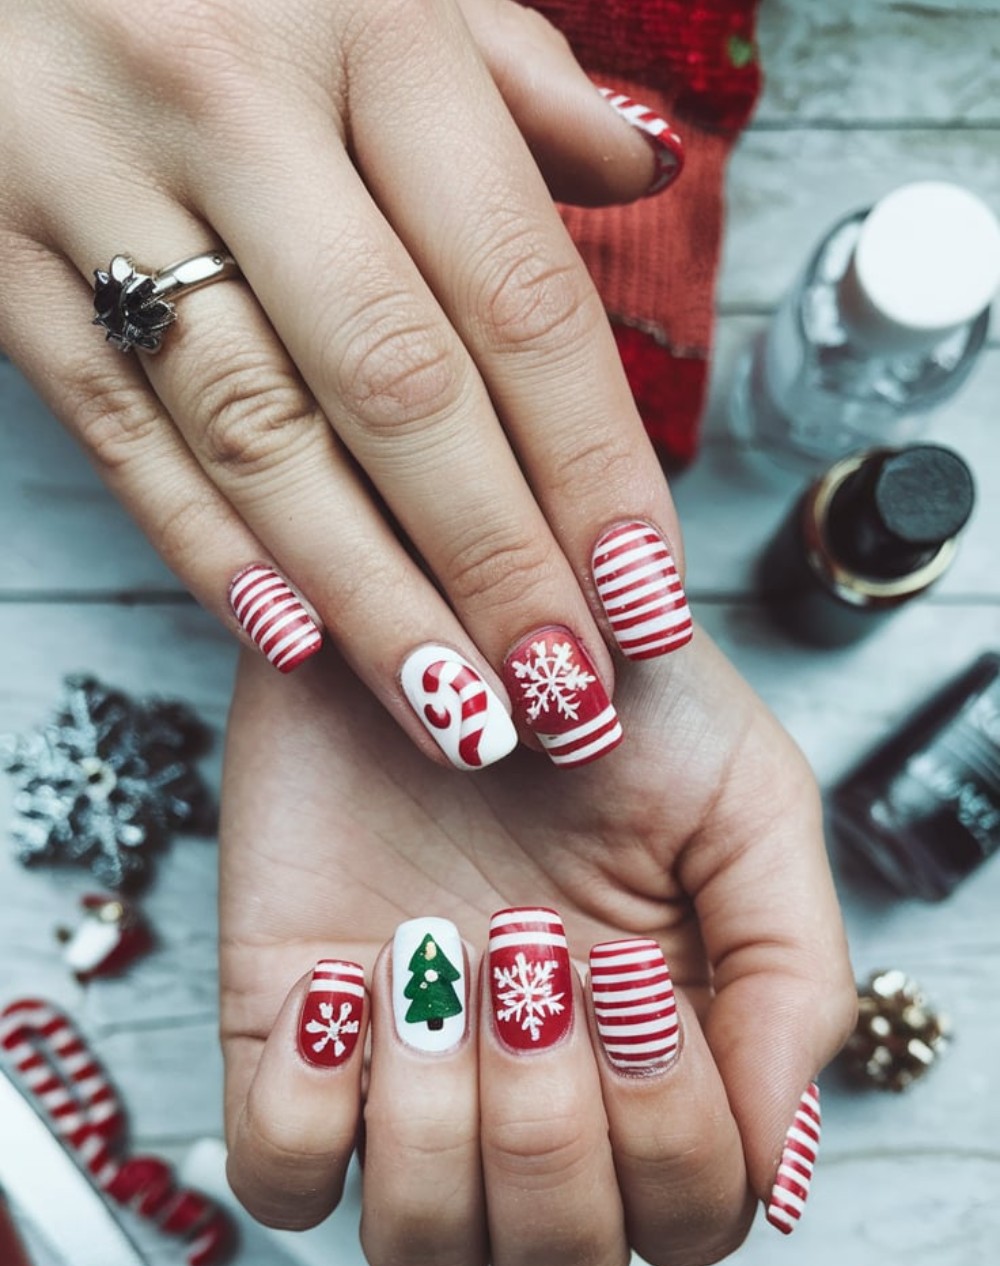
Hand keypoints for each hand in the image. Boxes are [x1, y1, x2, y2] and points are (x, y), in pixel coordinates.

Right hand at [0, 0, 687, 767]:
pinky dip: (209, 548)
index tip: (646, 600)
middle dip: (498, 566)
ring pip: (261, 432)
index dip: (594, 468)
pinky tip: (298, 642)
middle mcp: (238, 98)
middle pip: (400, 386)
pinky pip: (118, 430)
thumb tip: (644, 175)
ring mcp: (96, 175)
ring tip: (457, 714)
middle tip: (565, 695)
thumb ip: (514, 80)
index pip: (518, 295)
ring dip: (371, 598)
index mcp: (372, 22)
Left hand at [220, 637, 855, 1265]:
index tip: (624, 969)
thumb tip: (783, 1165)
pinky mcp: (286, 1050)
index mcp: (662, 1064)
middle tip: (530, 957)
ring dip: (436, 1128)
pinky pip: (283, 1186)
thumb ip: (790, 979)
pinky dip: (309, 1114)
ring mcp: (409, 1087)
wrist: (434, 594)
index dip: (668, 1137)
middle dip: (550, 1137)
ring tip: (430, 959)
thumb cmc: (601, 694)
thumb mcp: (744, 803)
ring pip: (425, 1256)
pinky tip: (343, 982)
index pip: (690, 1222)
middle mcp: (540, 1100)